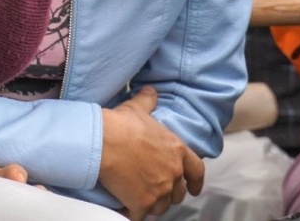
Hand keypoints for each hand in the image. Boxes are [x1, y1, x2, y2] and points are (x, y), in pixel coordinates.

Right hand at [99, 87, 203, 219]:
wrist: (103, 142)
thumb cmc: (121, 124)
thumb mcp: (138, 108)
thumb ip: (149, 101)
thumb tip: (151, 91)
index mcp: (177, 151)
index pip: (197, 171)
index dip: (196, 182)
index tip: (194, 189)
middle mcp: (173, 173)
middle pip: (178, 193)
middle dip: (170, 193)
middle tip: (157, 190)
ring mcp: (159, 191)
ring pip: (161, 206)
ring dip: (153, 204)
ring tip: (142, 199)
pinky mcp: (142, 203)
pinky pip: (141, 215)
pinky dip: (135, 213)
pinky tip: (127, 208)